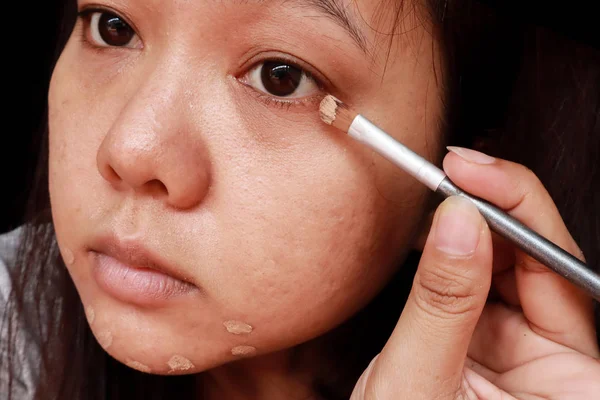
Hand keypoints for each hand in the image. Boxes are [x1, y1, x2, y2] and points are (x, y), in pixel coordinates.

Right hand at [350, 147, 599, 398]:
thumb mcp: (416, 383)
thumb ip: (441, 303)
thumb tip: (459, 221)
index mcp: (573, 387)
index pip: (559, 274)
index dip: (517, 213)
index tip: (469, 173)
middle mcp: (560, 366)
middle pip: (542, 263)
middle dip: (496, 209)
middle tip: (451, 170)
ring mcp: (525, 353)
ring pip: (511, 267)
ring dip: (473, 227)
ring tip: (436, 195)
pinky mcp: (490, 343)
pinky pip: (481, 285)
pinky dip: (454, 253)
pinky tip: (433, 233)